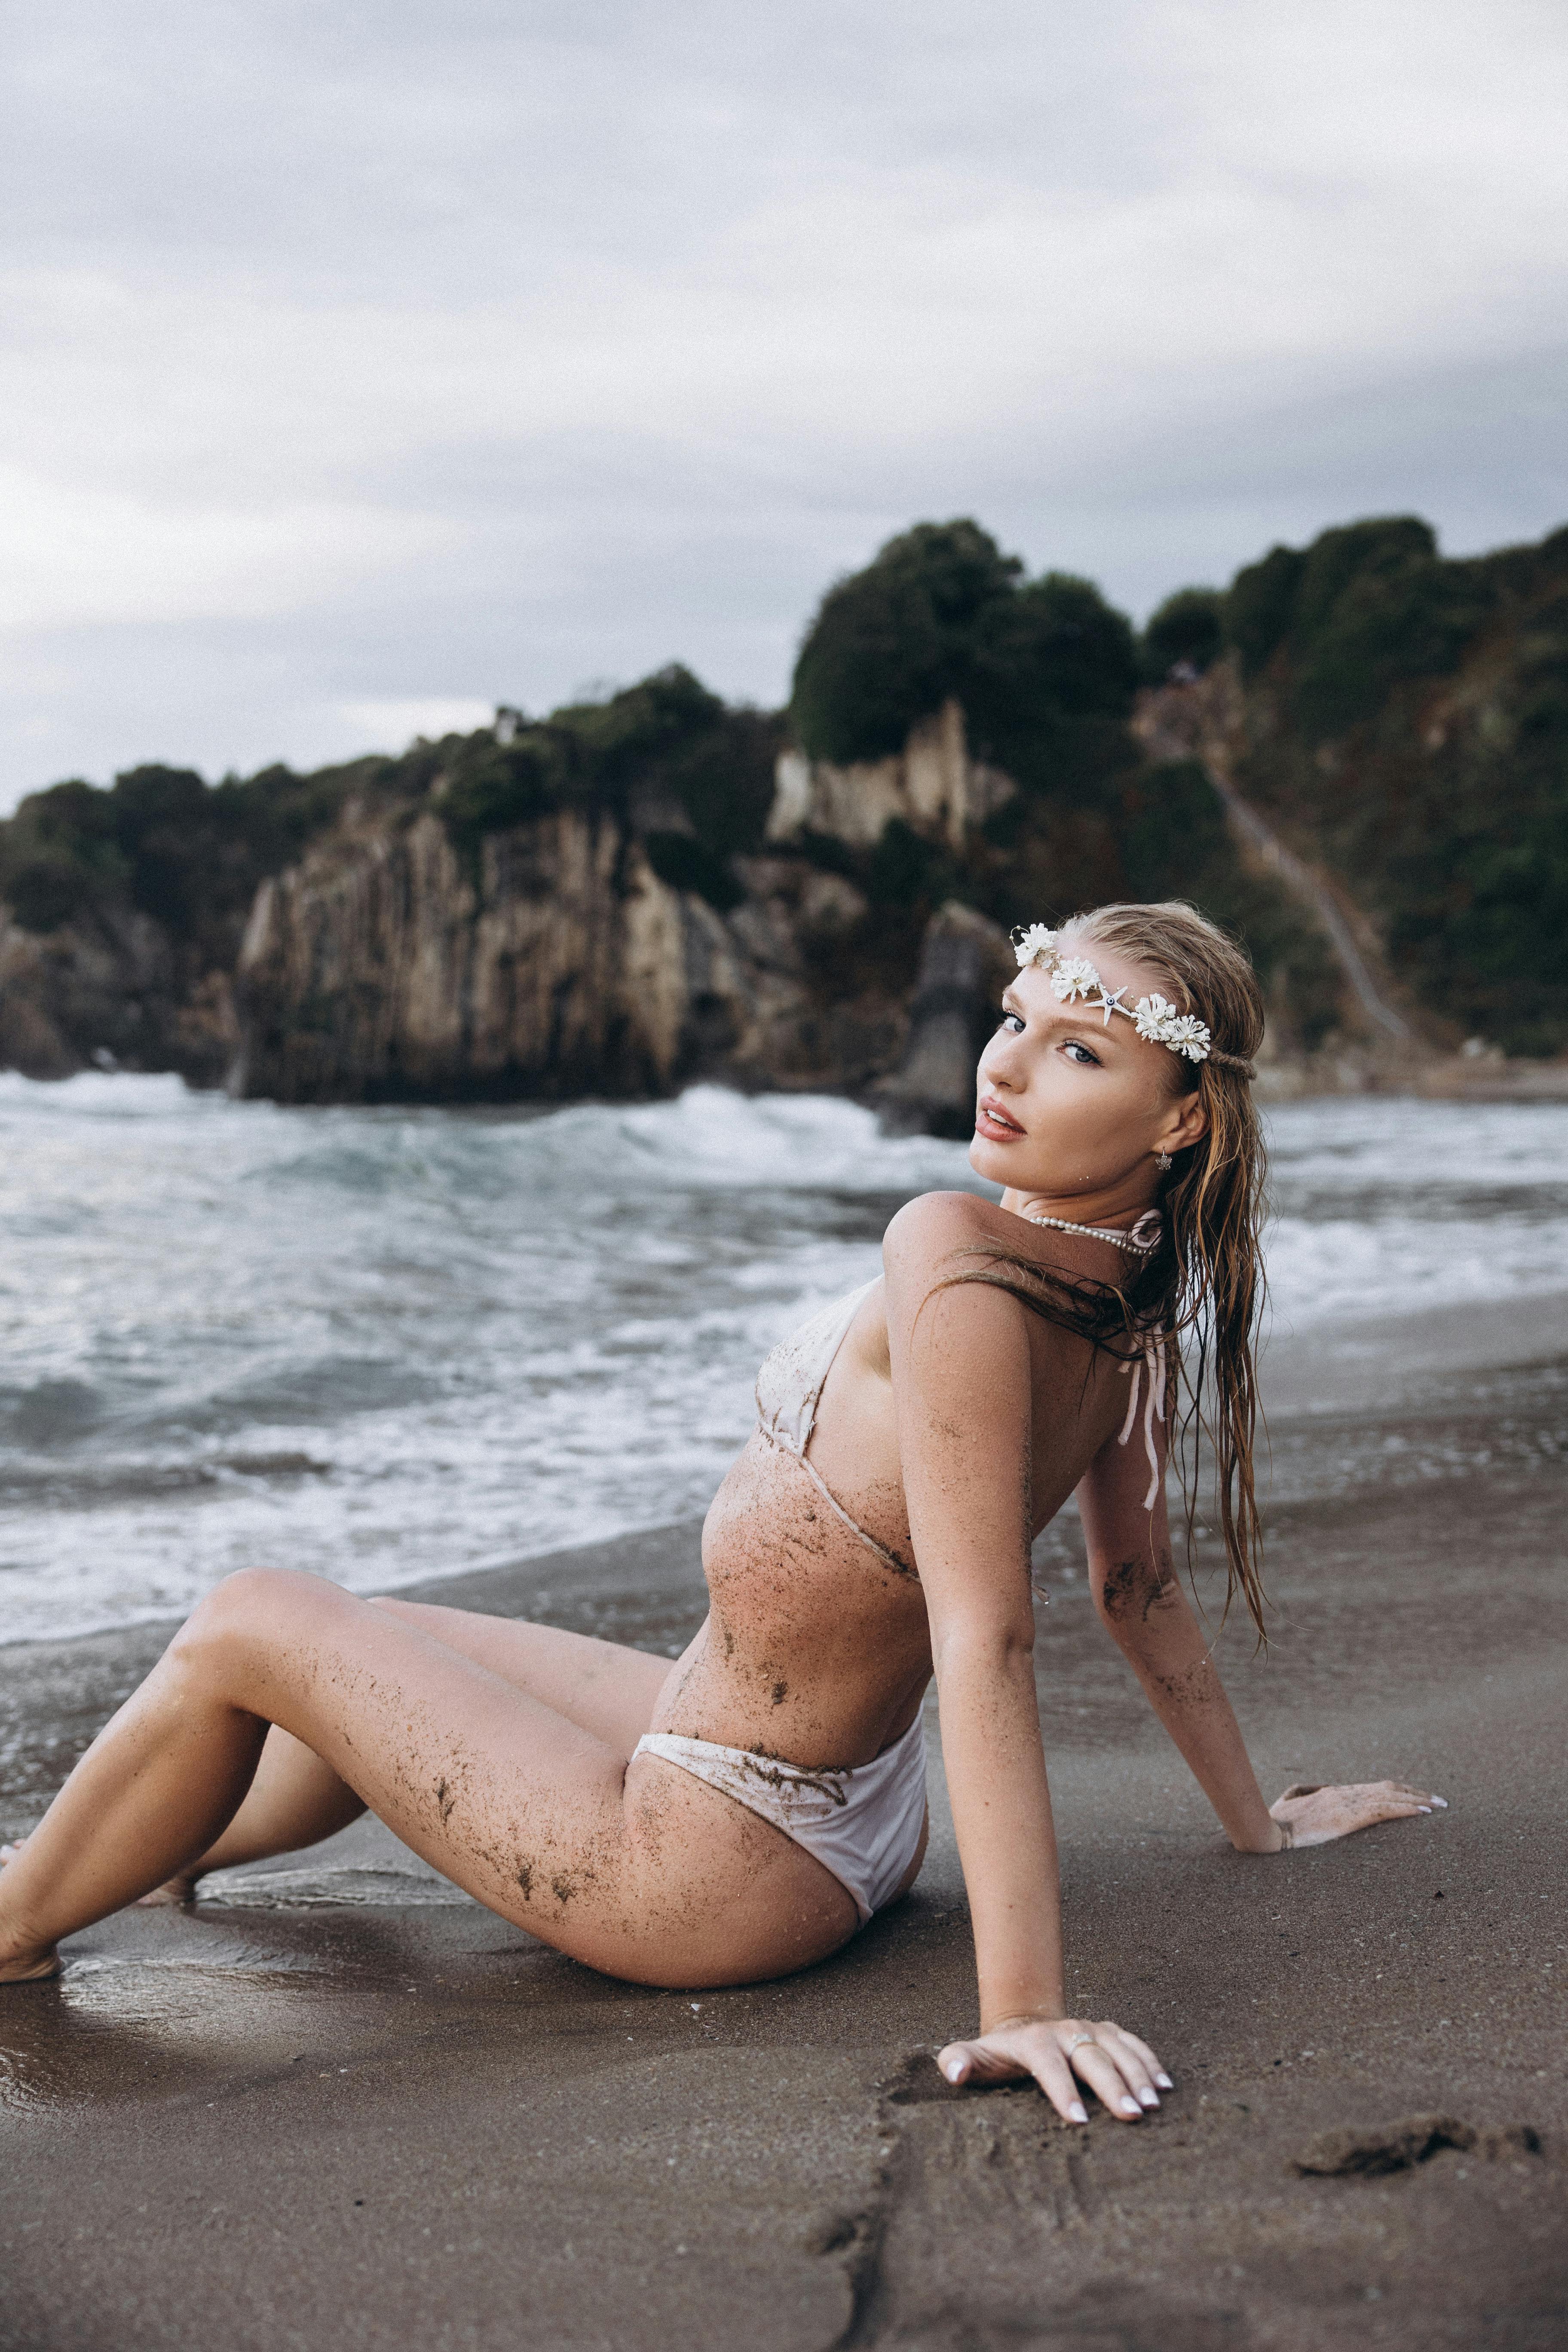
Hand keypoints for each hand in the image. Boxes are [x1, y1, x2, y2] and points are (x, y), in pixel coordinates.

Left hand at [936, 2013, 1170, 2124]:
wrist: (1023, 2028)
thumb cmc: (998, 2056)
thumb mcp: (974, 2057)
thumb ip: (958, 2062)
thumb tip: (952, 2072)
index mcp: (1034, 2041)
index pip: (1049, 2065)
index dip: (1062, 2091)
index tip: (1078, 2120)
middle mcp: (1066, 2031)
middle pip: (1091, 2057)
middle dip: (1112, 2086)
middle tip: (1132, 2115)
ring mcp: (1090, 2029)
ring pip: (1118, 2049)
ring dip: (1137, 2075)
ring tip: (1152, 2104)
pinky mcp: (1108, 2032)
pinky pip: (1133, 2044)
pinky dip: (1150, 2062)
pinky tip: (1165, 2086)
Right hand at [1270, 1780, 1446, 1847]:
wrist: (1271, 1832)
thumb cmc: (1275, 1821)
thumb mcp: (1289, 1802)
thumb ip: (1302, 1792)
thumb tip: (1315, 1788)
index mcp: (1334, 1792)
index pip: (1374, 1788)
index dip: (1397, 1792)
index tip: (1415, 1797)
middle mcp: (1346, 1793)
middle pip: (1389, 1788)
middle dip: (1416, 1794)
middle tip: (1439, 1800)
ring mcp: (1349, 1803)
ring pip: (1392, 1796)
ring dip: (1419, 1801)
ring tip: (1440, 1805)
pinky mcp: (1351, 1816)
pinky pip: (1387, 1810)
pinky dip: (1408, 1810)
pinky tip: (1425, 1812)